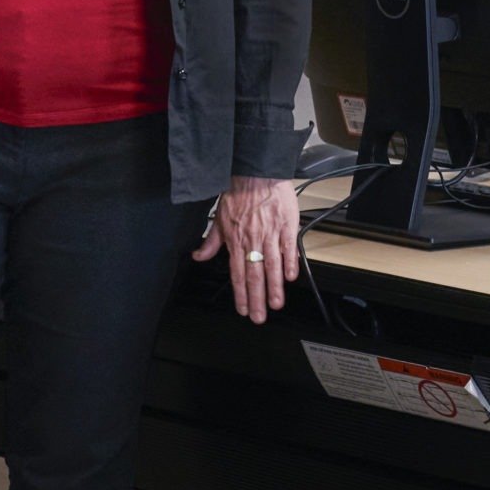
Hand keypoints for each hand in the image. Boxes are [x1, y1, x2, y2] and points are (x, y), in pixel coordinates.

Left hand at [193, 175, 300, 322]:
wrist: (255, 172)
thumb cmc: (238, 192)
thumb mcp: (218, 217)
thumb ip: (211, 241)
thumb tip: (199, 256)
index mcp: (235, 240)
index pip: (237, 273)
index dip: (240, 294)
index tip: (244, 309)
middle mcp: (252, 239)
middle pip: (254, 274)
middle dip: (257, 299)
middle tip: (260, 317)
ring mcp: (270, 233)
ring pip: (272, 265)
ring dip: (274, 287)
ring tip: (276, 303)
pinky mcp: (286, 225)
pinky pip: (288, 247)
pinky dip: (289, 262)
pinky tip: (290, 277)